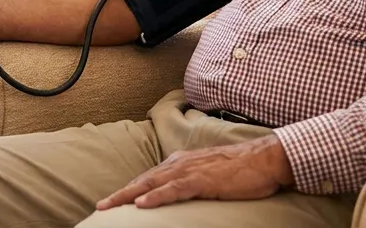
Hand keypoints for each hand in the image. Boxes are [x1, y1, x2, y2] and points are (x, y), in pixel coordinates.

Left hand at [95, 136, 294, 209]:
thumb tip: (178, 194)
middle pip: (144, 180)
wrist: (264, 159)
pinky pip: (174, 189)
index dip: (130, 190)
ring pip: (152, 184)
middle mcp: (180, 163)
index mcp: (180, 162)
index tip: (113, 201)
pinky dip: (156, 197)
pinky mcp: (202, 179)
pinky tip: (142, 204)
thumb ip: (190, 182)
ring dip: (129, 196)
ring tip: (111, 206)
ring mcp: (190, 170)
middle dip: (121, 193)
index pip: (149, 178)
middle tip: (100, 206)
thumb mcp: (209, 176)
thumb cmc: (240, 169)